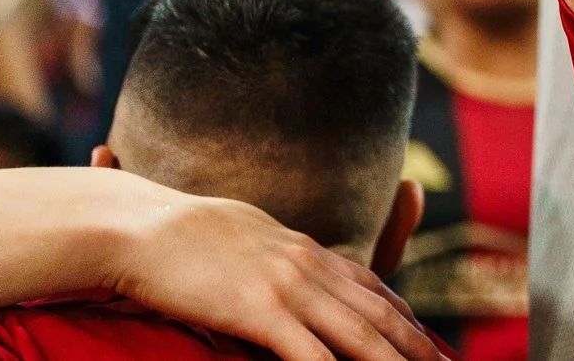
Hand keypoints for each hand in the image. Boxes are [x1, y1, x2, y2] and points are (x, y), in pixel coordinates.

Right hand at [104, 180, 443, 360]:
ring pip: (358, 336)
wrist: (141, 225)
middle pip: (380, 315)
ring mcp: (290, 287)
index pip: (375, 290)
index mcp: (309, 253)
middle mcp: (311, 267)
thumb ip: (278, 266)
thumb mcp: (249, 243)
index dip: (407, 320)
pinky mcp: (260, 309)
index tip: (432, 344)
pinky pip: (307, 354)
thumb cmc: (183, 239)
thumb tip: (289, 289)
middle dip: (417, 346)